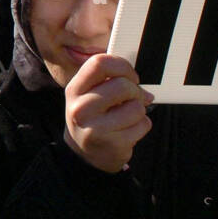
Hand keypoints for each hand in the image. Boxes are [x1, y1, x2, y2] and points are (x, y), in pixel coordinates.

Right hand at [63, 54, 153, 172]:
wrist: (84, 155)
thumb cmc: (92, 118)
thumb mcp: (88, 95)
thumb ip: (108, 81)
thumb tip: (142, 88)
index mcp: (74, 90)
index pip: (99, 63)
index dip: (121, 66)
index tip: (129, 76)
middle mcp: (81, 108)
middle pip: (123, 85)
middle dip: (135, 91)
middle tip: (131, 99)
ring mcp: (96, 128)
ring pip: (137, 106)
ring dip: (139, 110)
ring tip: (127, 116)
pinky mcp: (114, 143)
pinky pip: (143, 124)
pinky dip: (142, 125)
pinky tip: (128, 130)